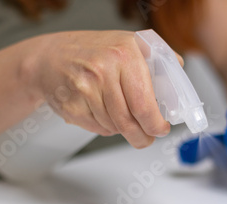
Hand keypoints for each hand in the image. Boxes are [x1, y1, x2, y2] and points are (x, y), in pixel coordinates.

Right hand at [29, 30, 182, 148]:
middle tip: (147, 138)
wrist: (48, 57)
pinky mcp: (72, 106)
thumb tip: (177, 81)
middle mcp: (104, 69)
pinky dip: (105, 127)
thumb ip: (156, 60)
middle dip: (142, 136)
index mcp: (125, 53)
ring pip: (114, 127)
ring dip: (123, 129)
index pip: (145, 103)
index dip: (156, 124)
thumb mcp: (127, 43)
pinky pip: (98, 128)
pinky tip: (102, 112)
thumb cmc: (92, 51)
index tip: (161, 129)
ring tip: (121, 117)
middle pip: (129, 121)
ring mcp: (85, 89)